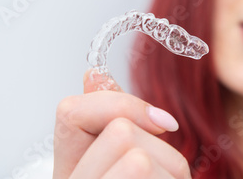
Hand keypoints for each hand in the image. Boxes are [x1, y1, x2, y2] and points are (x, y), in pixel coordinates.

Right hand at [52, 68, 190, 177]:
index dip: (121, 105)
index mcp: (69, 171)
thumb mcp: (115, 163)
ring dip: (172, 175)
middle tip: (164, 177)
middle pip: (120, 132)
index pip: (70, 112)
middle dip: (159, 150)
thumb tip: (93, 74)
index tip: (162, 122)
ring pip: (142, 158)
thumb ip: (104, 120)